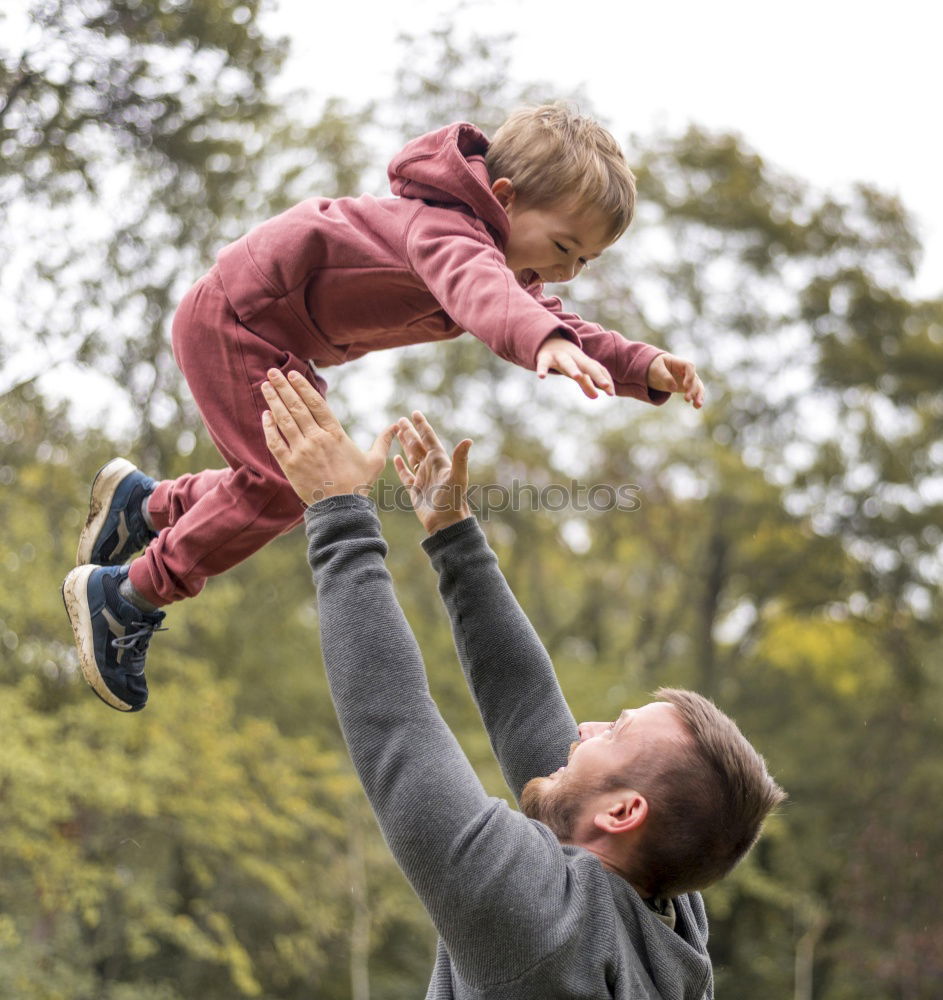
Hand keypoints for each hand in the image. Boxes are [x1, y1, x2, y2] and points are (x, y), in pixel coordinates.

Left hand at [261, 369, 395, 504]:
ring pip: (284, 420)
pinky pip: (275, 442)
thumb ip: (383, 440)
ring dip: (273, 401)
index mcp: (335, 433)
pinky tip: (265, 414)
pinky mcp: (290, 465)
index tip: (293, 373)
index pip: (316, 403)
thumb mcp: (375, 460)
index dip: (303, 386)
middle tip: (272, 371)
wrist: (341, 509)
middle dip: (283, 387)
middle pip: (297, 406)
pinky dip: (269, 427)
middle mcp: (317, 439)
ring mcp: (301, 451)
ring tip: (265, 385)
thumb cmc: (358, 484)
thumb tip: (397, 426)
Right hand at [392, 411, 472, 534]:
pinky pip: (406, 474)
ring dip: (405, 445)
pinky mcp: (415, 490)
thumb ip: (460, 458)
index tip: (415, 413)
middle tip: (401, 419)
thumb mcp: (457, 477)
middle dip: (410, 432)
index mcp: (439, 461)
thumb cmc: (453, 500)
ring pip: (411, 457)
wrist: (446, 523)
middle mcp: (431, 467)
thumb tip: (468, 440)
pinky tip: (396, 458)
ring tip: (397, 434)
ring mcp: (423, 478)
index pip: (429, 439)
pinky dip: (401, 466)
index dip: (423, 426)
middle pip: (418, 445)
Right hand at [535, 334, 614, 398]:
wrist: (548, 339)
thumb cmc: (566, 359)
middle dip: (597, 375)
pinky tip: (541, 377)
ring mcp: (559, 356)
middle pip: (587, 365)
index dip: (605, 380)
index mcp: (583, 361)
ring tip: (577, 377)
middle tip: (605, 386)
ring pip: (567, 362)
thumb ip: (587, 384)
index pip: (597, 369)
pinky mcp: (545, 357)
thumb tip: (596, 397)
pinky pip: (543, 364)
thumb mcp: (577, 370)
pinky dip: (542, 369)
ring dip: (573, 368)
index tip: (612, 394)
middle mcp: (574, 358)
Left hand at [646, 353, 704, 407]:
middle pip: (694, 379)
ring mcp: (688, 379)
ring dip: (698, 396)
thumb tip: (674, 388)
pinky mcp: (687, 388)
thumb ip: (665, 377)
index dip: (689, 375)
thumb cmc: (655, 367)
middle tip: (686, 399)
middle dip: (692, 389)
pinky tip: (696, 407)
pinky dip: (696, 399)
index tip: (685, 385)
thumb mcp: (656, 369)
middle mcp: (686, 371)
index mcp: (679, 362)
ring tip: (697, 405)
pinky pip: (694, 393)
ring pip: (697, 387)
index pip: (689, 366)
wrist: (654, 371)